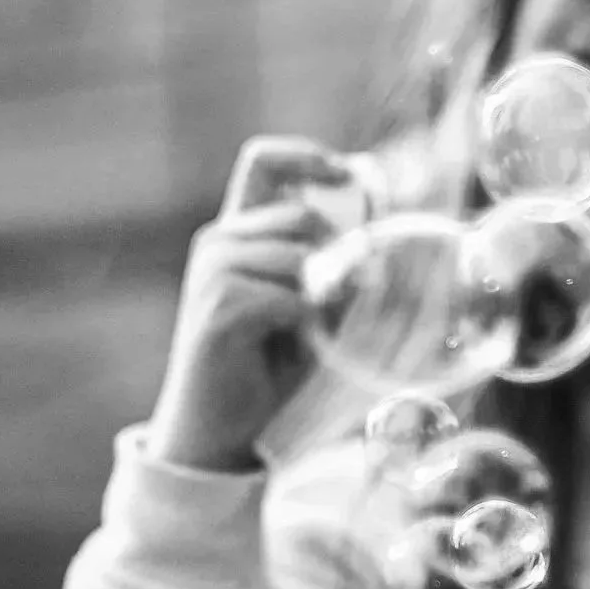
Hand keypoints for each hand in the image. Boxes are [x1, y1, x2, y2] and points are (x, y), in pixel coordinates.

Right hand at [145, 138, 341, 472]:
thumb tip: (375, 244)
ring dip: (323, 298)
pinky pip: (290, 297)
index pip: (263, 161)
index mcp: (238, 234)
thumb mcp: (308, 307)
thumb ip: (330, 268)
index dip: (307, 156)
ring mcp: (213, 271)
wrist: (219, 431)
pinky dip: (307, 324)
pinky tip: (293, 347)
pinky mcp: (218, 307)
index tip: (346, 172)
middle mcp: (219, 242)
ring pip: (300, 256)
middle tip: (340, 303)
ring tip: (311, 336)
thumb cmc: (269, 371)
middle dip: (336, 256)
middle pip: (300, 214)